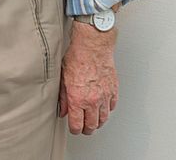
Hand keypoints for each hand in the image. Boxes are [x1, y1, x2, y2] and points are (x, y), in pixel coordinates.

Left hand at [59, 19, 118, 134]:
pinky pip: (112, 106)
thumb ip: (63, 97)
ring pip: (103, 118)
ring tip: (93, 120)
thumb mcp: (63, 78)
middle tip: (83, 128)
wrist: (93, 46)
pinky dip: (107, 109)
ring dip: (97, 122)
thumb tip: (62, 110)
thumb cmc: (77, 58)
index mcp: (77, 99)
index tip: (74, 129)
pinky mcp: (114, 90)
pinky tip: (103, 107)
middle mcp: (92, 100)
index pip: (77, 124)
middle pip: (92, 125)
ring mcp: (105, 96)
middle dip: (86, 129)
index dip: (74, 129)